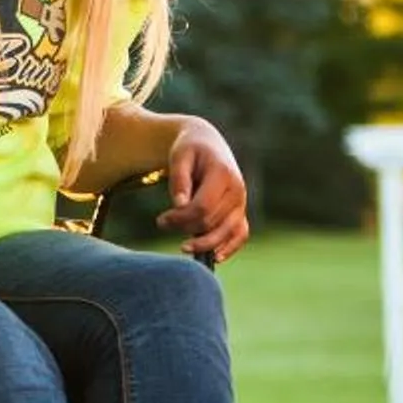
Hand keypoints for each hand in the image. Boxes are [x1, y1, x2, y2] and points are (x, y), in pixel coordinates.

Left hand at [153, 117, 250, 265]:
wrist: (207, 144)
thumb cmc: (189, 149)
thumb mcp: (179, 157)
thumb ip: (179, 180)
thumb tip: (179, 205)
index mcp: (223, 174)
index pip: (203, 207)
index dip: (180, 218)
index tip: (161, 220)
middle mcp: (237, 190)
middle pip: (211, 221)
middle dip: (185, 228)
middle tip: (162, 223)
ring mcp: (241, 203)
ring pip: (226, 232)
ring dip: (204, 243)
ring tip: (183, 247)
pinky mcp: (240, 212)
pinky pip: (241, 235)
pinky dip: (230, 247)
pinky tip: (215, 258)